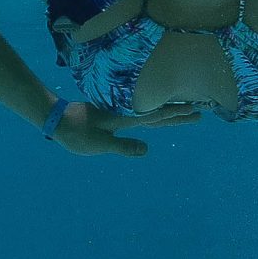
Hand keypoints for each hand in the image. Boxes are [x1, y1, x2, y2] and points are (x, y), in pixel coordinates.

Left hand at [51, 100, 199, 158]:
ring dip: (167, 110)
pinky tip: (154, 112)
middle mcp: (126, 114)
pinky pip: (138, 112)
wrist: (57, 120)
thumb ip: (123, 147)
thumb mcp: (100, 144)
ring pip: (149, 111)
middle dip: (179, 112)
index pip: (156, 116)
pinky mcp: (112, 115)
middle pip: (158, 112)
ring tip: (185, 109)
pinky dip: (150, 111)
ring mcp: (119, 113)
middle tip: (200, 111)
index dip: (176, 114)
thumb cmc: (77, 133)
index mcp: (126, 119)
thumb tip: (147, 150)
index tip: (195, 111)